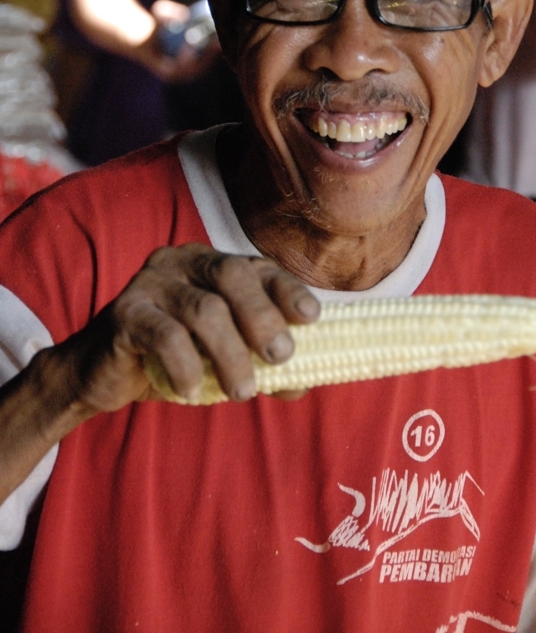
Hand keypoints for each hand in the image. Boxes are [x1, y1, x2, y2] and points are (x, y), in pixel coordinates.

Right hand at [61, 244, 320, 414]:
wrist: (105, 373)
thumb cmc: (175, 359)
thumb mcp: (222, 357)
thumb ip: (260, 364)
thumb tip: (303, 384)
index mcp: (214, 264)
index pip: (258, 267)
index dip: (287, 289)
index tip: (311, 317)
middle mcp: (184, 261)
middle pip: (232, 275)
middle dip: (262, 316)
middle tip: (282, 357)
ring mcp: (152, 281)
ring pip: (203, 309)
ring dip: (230, 354)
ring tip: (243, 392)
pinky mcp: (125, 311)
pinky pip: (164, 335)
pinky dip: (185, 367)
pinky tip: (191, 393)